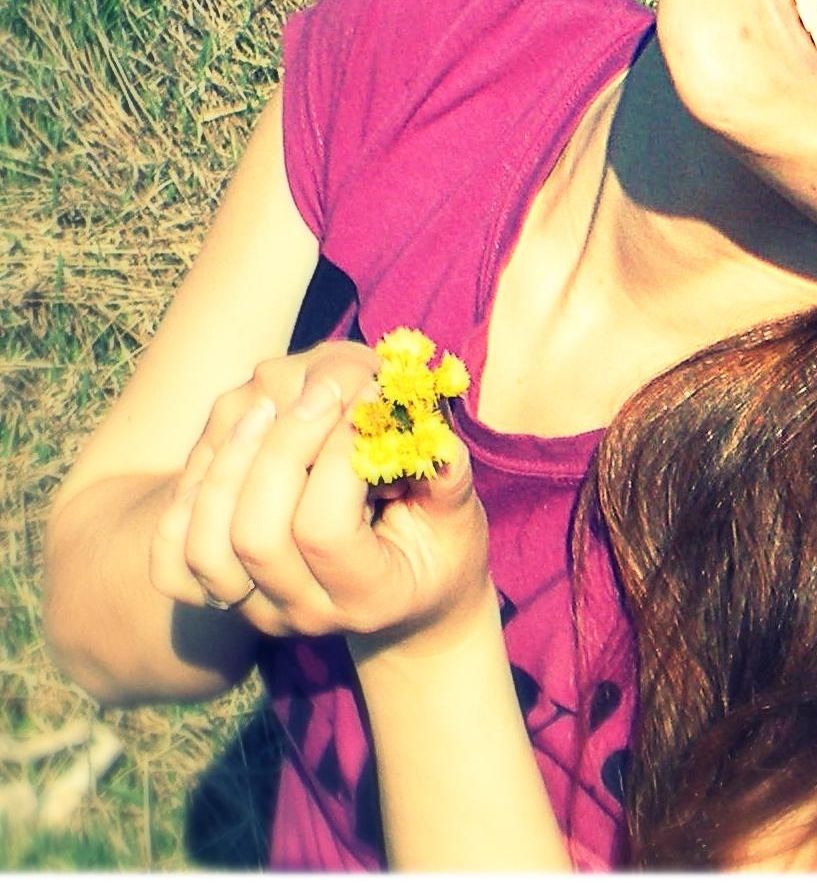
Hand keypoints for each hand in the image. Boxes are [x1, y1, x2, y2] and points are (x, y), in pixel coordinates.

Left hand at [149, 343, 490, 640]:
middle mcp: (303, 612)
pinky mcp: (224, 596)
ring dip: (228, 464)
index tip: (366, 399)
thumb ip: (445, 474)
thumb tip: (423, 428)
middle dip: (281, 447)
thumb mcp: (459, 515)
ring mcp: (257, 608)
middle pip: (256, 534)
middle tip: (317, 390)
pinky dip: (188, 497)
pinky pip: (172, 560)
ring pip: (207, 543)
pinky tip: (226, 448)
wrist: (408, 602)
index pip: (323, 529)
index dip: (336, 455)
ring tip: (264, 408)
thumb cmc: (439, 546)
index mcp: (368, 596)